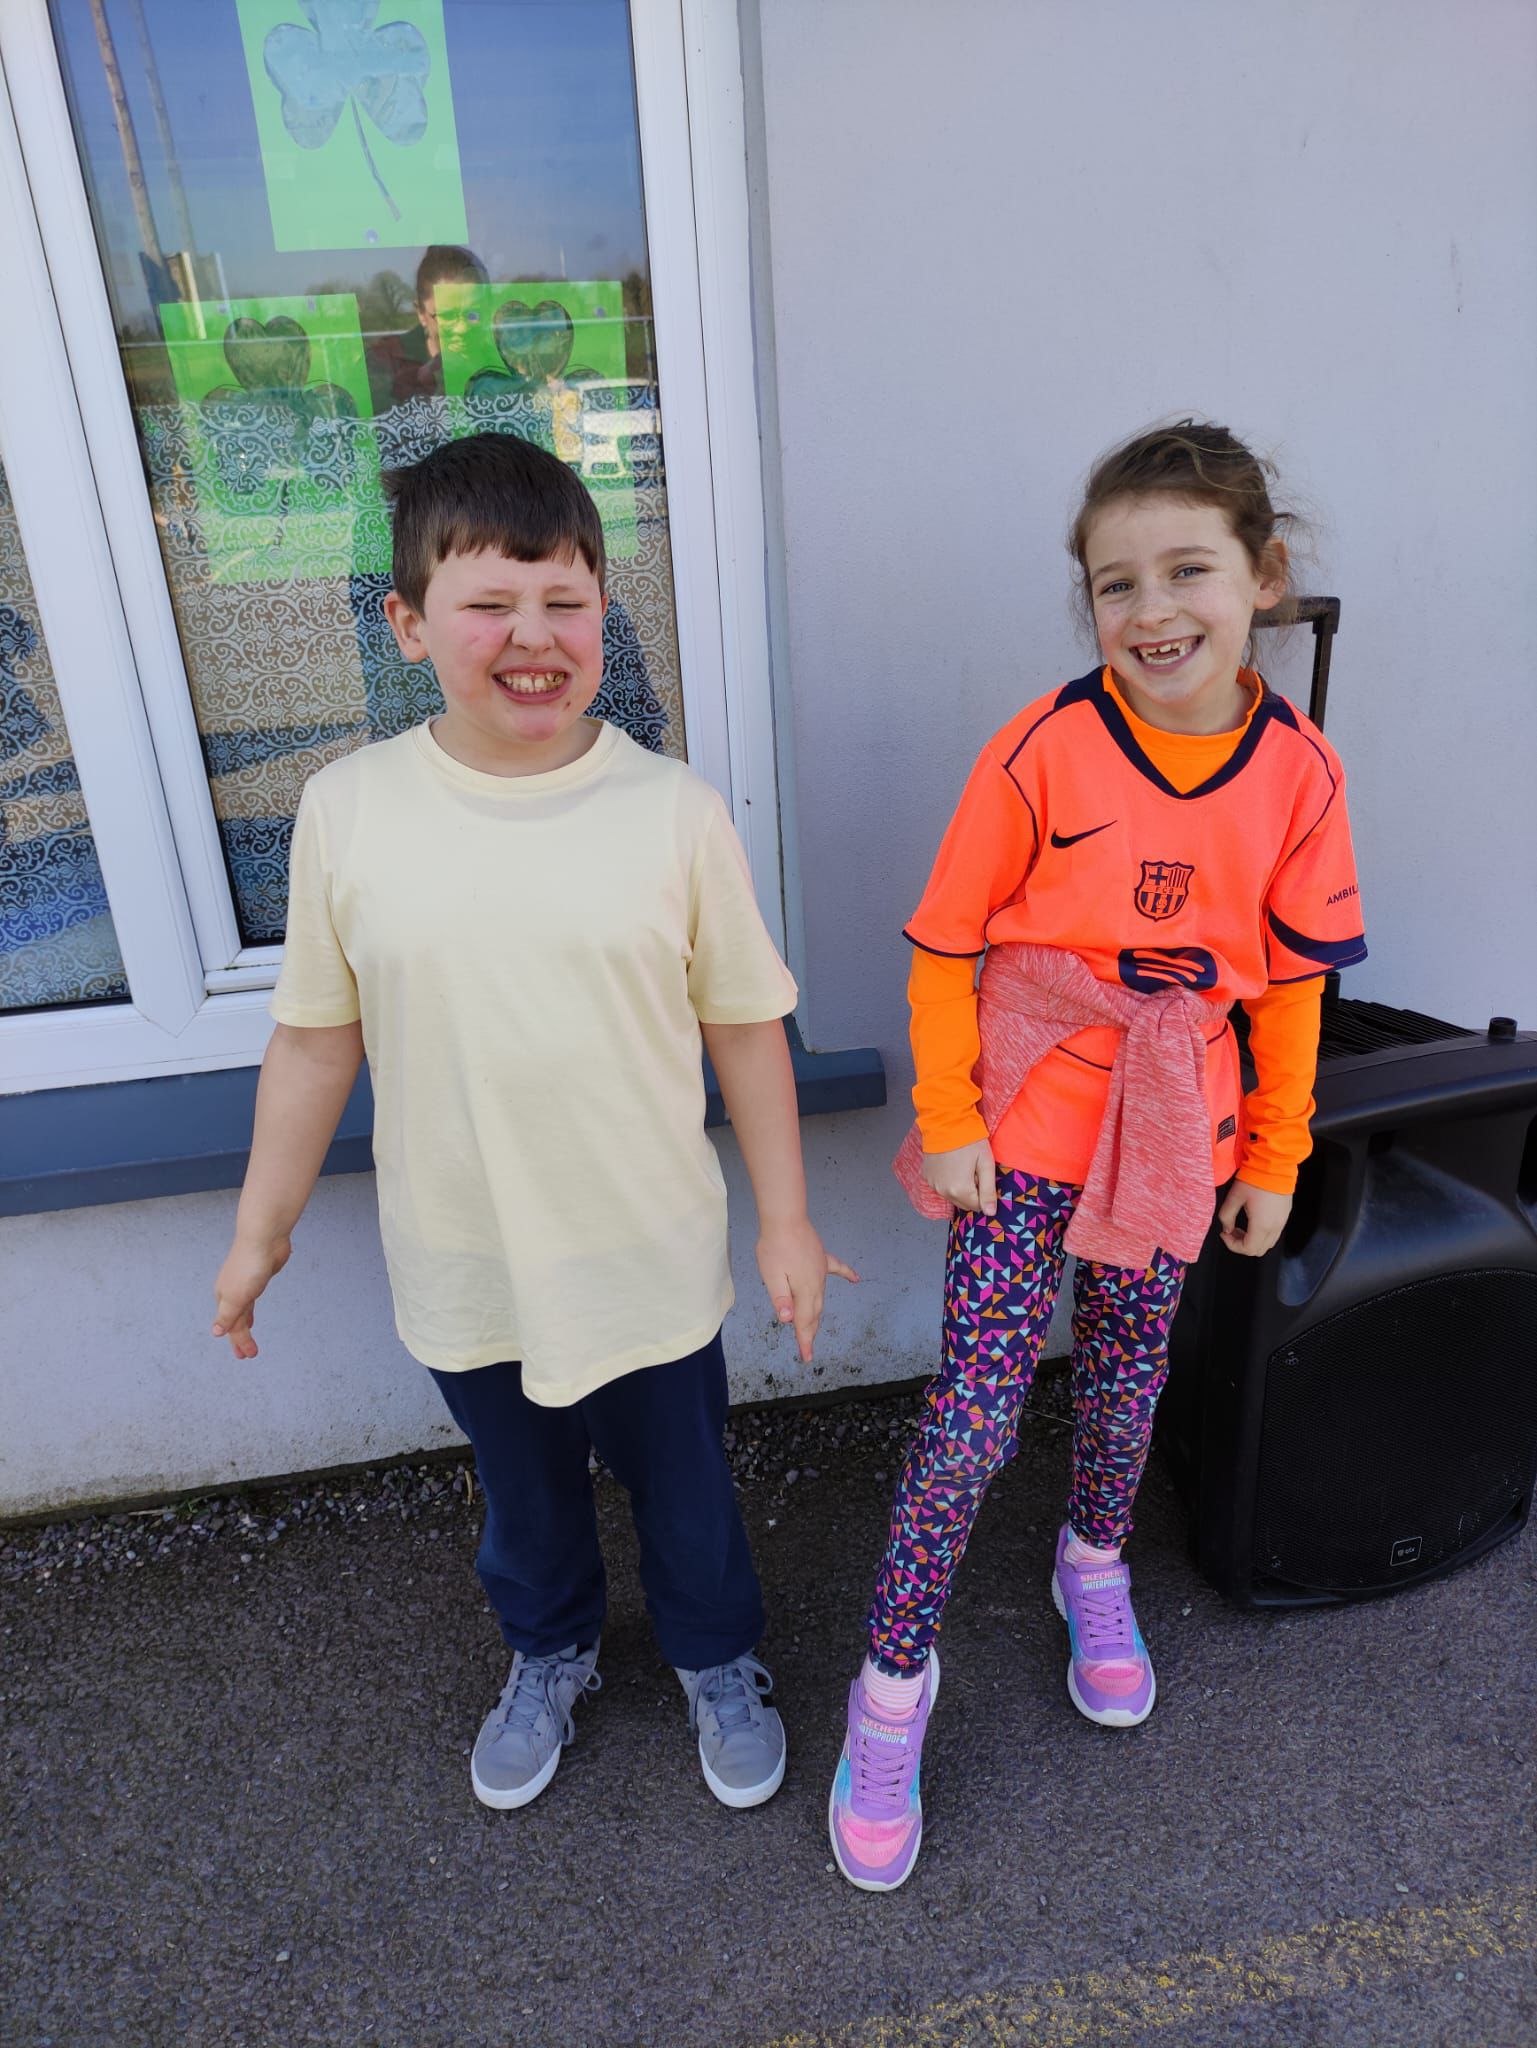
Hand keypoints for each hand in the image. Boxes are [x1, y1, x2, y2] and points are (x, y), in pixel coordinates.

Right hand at [212, 1233, 291, 1358]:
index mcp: (223, 1297)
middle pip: (235, 1321)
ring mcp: (244, 1285)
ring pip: (243, 1312)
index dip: (239, 1342)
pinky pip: (251, 1301)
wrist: (264, 1239)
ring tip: (248, 1341)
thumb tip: (216, 1333)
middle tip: (247, 1355)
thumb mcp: (237, 1297)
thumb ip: (228, 1316)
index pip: (231, 1326)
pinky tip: (251, 1316)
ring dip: (245, 1327)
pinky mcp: (257, 1278)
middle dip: (240, 1339)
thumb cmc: (249, 1266)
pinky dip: (250, 1312)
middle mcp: (230, 1292)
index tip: (248, 1355)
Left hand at [756, 1218, 858, 1363]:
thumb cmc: (774, 1246)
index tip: (806, 1357)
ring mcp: (821, 1270)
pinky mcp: (821, 1257)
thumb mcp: (771, 1275)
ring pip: (821, 1298)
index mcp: (804, 1290)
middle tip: (807, 1349)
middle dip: (809, 1332)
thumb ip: (780, 1297)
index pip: (803, 1321)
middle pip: (814, 1313)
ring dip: (817, 1314)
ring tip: (813, 1328)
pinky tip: (856, 1280)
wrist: (785, 1218)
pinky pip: (837, 1268)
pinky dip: (846, 1275)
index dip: (804, 1340)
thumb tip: (787, 1319)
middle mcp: (816, 1283)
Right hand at [922, 1138, 996, 1214]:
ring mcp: (933, 1184)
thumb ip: (988, 1190)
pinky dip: (948, 1181)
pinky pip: (941, 1187)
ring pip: (952, 1196)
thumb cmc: (969, 1140)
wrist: (945, 1122)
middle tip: (974, 1171)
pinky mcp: (927, 1176)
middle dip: (972, 1192)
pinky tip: (951, 1165)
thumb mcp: (985, 1163)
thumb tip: (991, 1213)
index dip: (984, 1193)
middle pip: (964, 1204)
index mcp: (960, 1190)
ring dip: (959, 1188)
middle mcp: (944, 1191)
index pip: (978, 1206)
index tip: (983, 1176)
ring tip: (962, 1166)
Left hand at [1217, 1180, 1291, 1258]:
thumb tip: (1227, 1229)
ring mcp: (1282, 1222)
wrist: (1275, 1165)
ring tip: (1242, 1227)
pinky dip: (1262, 1234)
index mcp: (1261, 1226)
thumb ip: (1227, 1216)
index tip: (1224, 1233)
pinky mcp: (1286, 1215)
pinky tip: (1254, 1220)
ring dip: (1253, 1241)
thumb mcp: (1234, 1197)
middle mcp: (1274, 1228)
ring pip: (1268, 1243)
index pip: (1247, 1249)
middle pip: (1258, 1250)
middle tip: (1232, 1230)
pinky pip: (1274, 1234)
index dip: (1232, 1245)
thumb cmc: (1253, 1181)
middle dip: (1242, 1245)